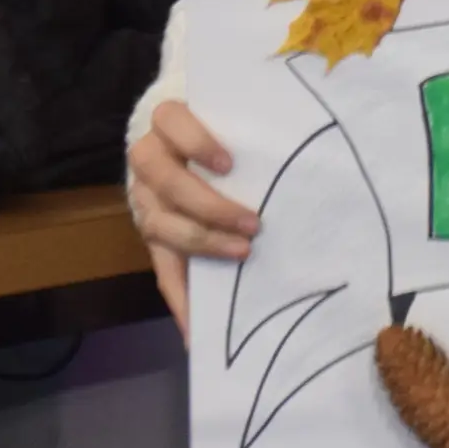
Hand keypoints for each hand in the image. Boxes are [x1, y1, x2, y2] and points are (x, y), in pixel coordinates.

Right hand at [126, 100, 259, 333]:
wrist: (180, 141)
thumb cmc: (222, 130)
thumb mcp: (229, 122)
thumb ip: (247, 132)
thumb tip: (304, 147)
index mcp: (167, 122)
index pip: (171, 119)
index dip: (196, 141)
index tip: (229, 163)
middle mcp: (148, 160)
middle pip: (165, 179)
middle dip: (209, 205)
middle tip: (252, 223)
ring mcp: (144, 199)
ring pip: (159, 223)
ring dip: (202, 242)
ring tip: (241, 254)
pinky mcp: (151, 236)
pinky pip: (162, 271)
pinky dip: (181, 300)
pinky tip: (197, 328)